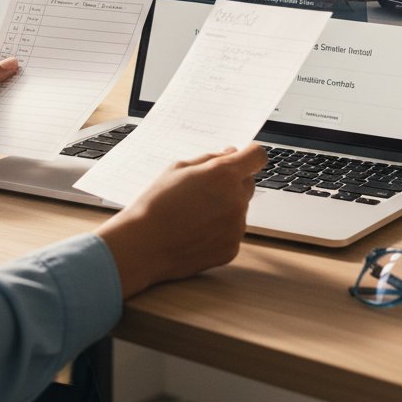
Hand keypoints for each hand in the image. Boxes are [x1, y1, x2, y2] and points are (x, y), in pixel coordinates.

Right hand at [95, 143, 266, 297]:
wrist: (144, 245)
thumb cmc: (157, 204)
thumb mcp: (178, 168)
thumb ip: (211, 158)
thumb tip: (232, 154)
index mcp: (224, 175)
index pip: (257, 156)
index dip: (250, 155)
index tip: (243, 157)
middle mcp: (236, 200)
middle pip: (249, 183)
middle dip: (233, 182)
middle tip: (204, 189)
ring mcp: (236, 227)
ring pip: (240, 208)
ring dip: (226, 206)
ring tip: (195, 213)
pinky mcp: (232, 248)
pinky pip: (233, 231)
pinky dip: (220, 229)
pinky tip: (197, 230)